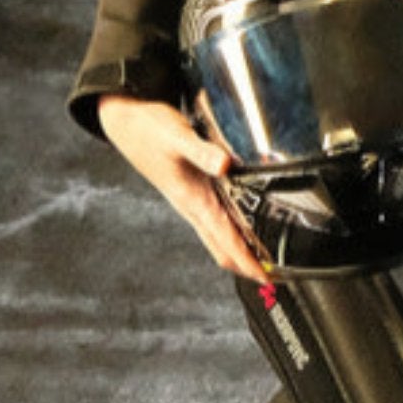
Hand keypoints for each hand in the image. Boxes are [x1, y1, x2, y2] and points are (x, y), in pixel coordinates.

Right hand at [97, 94, 268, 282]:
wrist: (125, 123)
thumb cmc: (148, 129)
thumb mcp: (177, 136)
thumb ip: (202, 151)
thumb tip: (225, 164)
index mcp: (192, 199)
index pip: (225, 240)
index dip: (247, 262)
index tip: (267, 279)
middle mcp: (192, 206)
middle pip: (222, 248)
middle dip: (247, 266)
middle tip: (277, 279)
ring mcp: (192, 201)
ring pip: (218, 237)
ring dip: (242, 251)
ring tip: (269, 261)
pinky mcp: (192, 192)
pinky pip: (216, 221)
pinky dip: (234, 232)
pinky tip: (250, 228)